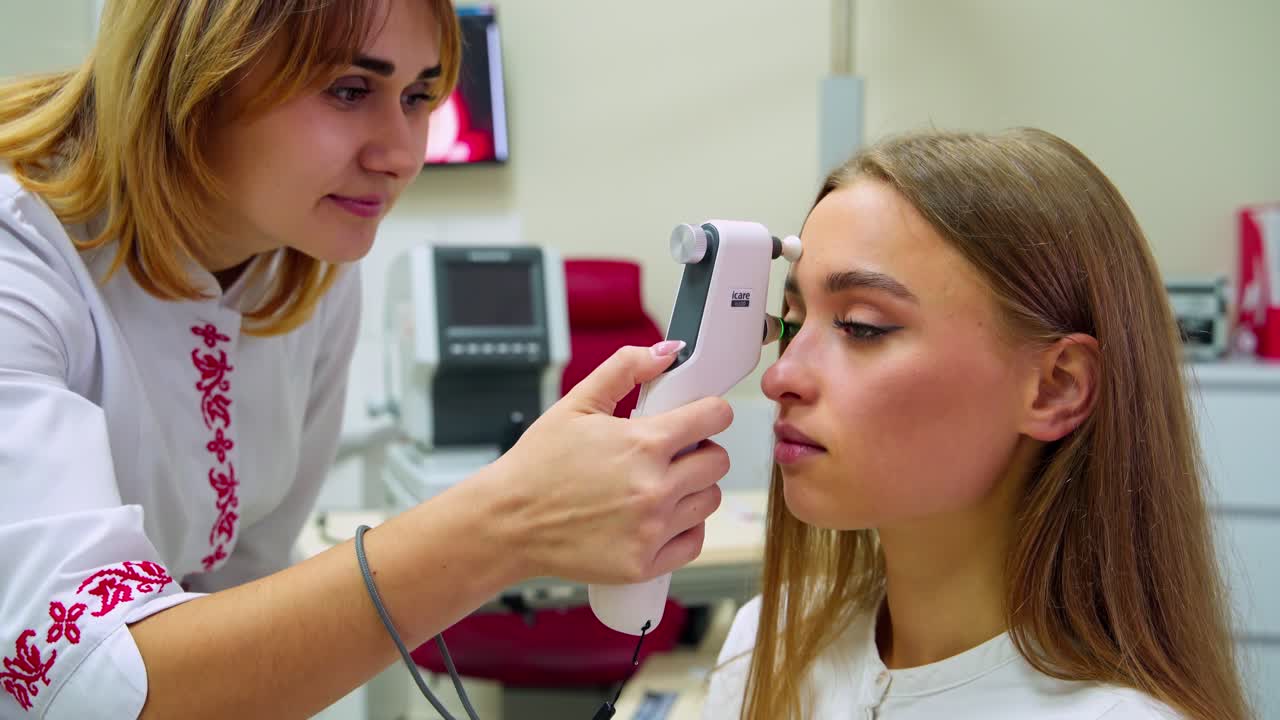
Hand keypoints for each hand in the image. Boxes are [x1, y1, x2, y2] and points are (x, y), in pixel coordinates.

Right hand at [484, 341, 732, 584]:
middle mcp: (654, 488)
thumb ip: (625, 369)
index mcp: (644, 443)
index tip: (704, 416)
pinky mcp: (644, 564)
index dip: (712, 411)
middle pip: (717, 462)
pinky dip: (684, 529)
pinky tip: (660, 517)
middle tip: (675, 453)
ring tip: (663, 485)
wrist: (507, 522)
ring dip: (694, 489)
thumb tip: (666, 352)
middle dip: (702, 450)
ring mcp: (651, 529)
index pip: (714, 418)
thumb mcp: (576, 404)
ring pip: (709, 501)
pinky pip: (694, 542)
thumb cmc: (537, 465)